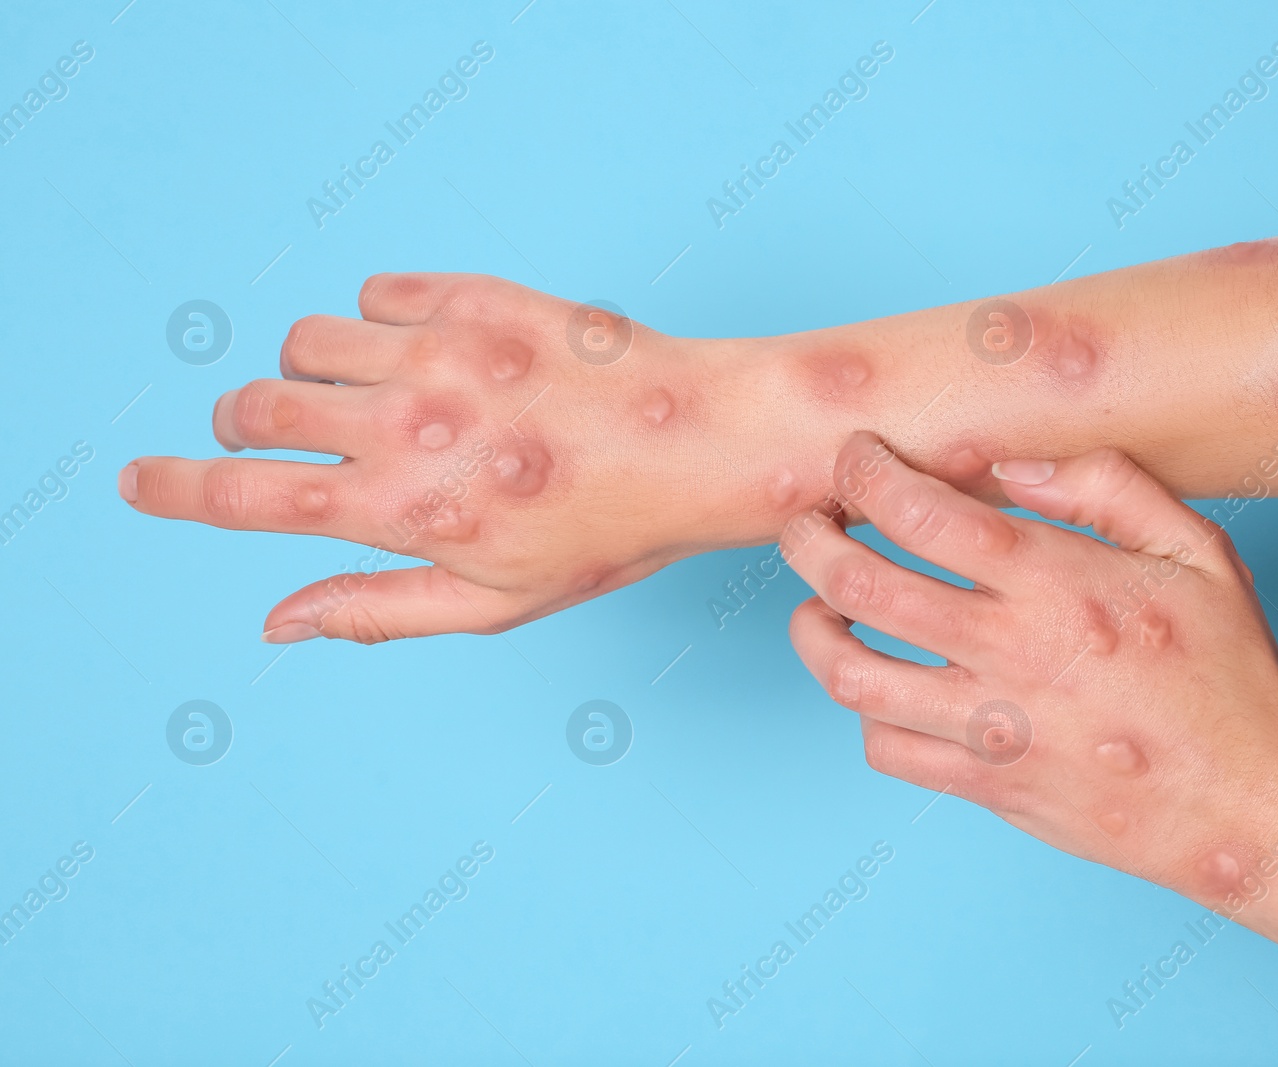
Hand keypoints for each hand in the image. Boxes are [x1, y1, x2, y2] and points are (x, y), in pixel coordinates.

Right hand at [119, 273, 748, 642]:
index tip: (136, 481)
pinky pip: (378, 289)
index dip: (176, 490)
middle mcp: (407, 424)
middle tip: (275, 436)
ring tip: (369, 396)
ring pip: (308, 338)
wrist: (698, 444)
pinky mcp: (477, 297)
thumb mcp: (495, 602)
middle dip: (242, 424)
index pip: (247, 497)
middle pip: (256, 405)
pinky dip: (379, 318)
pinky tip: (427, 351)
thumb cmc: (607, 534)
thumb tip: (276, 623)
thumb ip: (375, 608)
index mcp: (403, 510)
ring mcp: (441, 352)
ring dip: (313, 369)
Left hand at [781, 433, 1277, 897]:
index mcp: (1056, 582)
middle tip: (806, 522)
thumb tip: (1011, 467)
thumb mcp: (1199, 550)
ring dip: (810, 629)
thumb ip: (1109, 486)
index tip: (855, 459)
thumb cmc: (1229, 676)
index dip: (866, 472)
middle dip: (809, 539)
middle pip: (856, 584)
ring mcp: (988, 727)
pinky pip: (887, 748)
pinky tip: (879, 682)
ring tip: (814, 605)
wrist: (1249, 809)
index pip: (919, 510)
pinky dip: (864, 711)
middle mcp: (1007, 652)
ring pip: (850, 674)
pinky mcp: (984, 786)